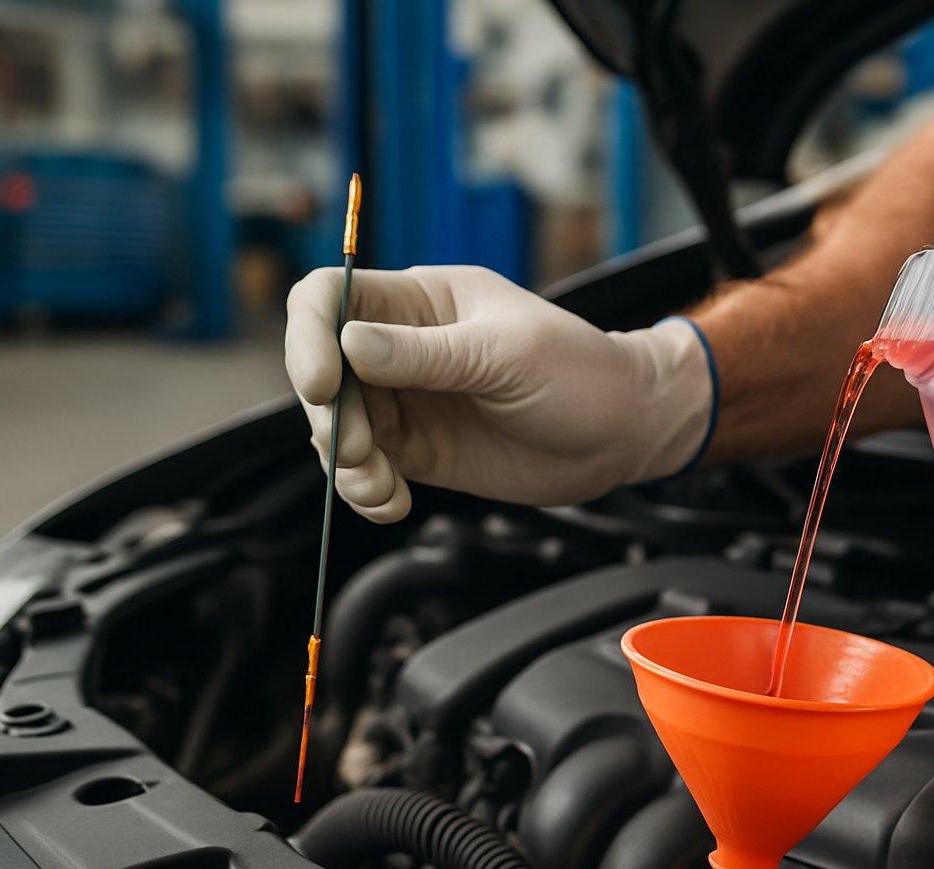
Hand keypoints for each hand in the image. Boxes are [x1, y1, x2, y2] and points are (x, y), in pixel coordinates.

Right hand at [285, 265, 712, 521]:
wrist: (625, 432)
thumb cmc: (581, 372)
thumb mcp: (506, 355)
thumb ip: (428, 354)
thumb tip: (348, 343)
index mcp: (422, 300)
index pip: (329, 298)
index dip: (308, 336)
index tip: (322, 385)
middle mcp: (402, 347)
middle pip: (321, 369)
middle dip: (329, 415)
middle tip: (359, 452)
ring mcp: (408, 401)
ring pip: (337, 426)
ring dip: (344, 463)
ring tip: (381, 488)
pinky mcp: (419, 451)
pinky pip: (366, 469)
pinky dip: (365, 492)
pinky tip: (393, 505)